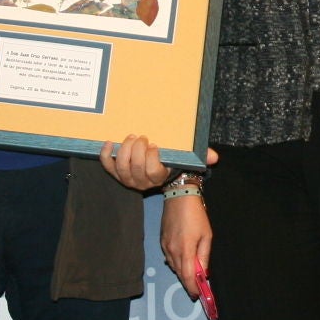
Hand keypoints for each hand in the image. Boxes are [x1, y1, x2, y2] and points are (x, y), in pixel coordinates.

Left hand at [99, 138, 219, 191]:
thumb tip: (214, 157)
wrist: (159, 168)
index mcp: (159, 178)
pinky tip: (108, 142)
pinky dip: (105, 155)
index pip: (153, 171)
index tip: (155, 145)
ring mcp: (128, 179)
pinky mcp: (116, 174)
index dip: (151, 157)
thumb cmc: (173, 160)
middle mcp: (142, 182)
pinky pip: (108, 167)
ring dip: (124, 150)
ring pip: (121, 167)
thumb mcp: (188, 159)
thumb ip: (201, 157)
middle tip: (142, 137)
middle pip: (135, 167)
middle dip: (137, 149)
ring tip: (131, 137)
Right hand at [160, 196, 212, 297]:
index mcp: (185, 250)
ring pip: (173, 267)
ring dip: (182, 273)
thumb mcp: (206, 236)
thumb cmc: (196, 216)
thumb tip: (204, 272)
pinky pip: (169, 259)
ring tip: (192, 275)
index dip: (192, 287)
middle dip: (188, 283)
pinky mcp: (162, 242)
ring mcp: (165, 247)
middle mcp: (172, 251)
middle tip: (196, 288)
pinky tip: (183, 262)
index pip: (187, 276)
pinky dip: (176, 264)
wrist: (179, 197)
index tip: (197, 294)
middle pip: (180, 274)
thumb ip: (204, 256)